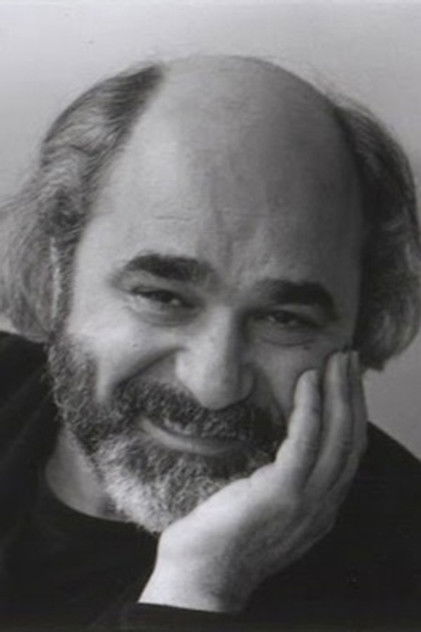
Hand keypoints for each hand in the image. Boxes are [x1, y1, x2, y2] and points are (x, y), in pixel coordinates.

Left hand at [139, 351, 366, 612]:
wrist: (198, 576)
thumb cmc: (222, 536)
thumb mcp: (264, 505)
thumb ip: (282, 479)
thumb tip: (277, 444)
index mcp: (320, 507)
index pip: (348, 451)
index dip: (352, 411)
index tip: (345, 378)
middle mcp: (323, 506)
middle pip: (351, 440)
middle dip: (353, 394)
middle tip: (347, 357)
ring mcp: (305, 502)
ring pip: (336, 437)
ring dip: (339, 392)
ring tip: (335, 360)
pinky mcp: (281, 494)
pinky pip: (304, 442)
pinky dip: (310, 407)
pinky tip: (307, 381)